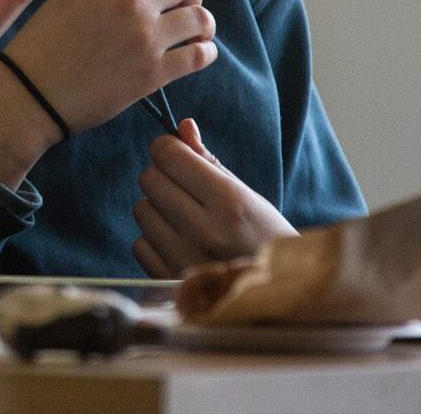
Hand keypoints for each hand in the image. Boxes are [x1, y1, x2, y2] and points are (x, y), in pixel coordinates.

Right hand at [0, 0, 215, 136]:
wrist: (31, 92)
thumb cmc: (44, 39)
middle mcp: (131, 0)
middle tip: (184, 6)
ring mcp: (145, 37)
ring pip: (201, 18)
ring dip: (202, 23)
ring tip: (193, 32)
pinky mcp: (153, 73)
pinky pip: (199, 55)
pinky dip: (205, 52)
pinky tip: (196, 53)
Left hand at [132, 118, 295, 275]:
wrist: (281, 295)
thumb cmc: (267, 238)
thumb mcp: (248, 195)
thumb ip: (210, 161)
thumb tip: (182, 126)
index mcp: (230, 203)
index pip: (170, 156)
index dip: (168, 147)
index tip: (176, 153)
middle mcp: (204, 231)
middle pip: (150, 180)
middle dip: (164, 176)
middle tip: (185, 189)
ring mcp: (185, 260)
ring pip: (141, 210)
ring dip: (157, 208)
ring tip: (185, 219)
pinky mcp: (170, 283)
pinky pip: (139, 245)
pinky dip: (154, 241)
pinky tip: (179, 244)